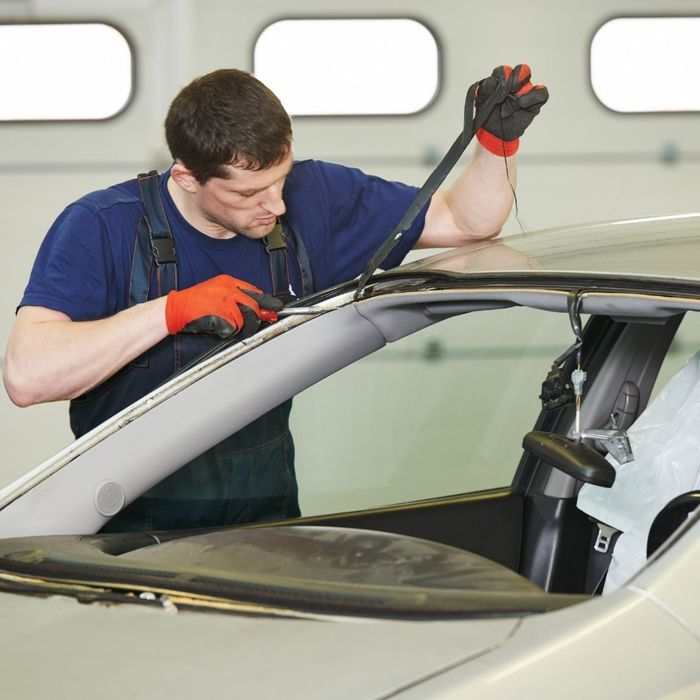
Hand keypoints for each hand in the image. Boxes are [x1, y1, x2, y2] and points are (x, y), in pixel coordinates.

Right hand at [165, 274, 282, 337]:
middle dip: (258, 317)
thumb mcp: (218, 291)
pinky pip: (233, 327)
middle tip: (262, 321)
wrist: (176, 308)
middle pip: (253, 305)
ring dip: (240, 326)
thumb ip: (237, 296)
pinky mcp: (220, 315)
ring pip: (244, 318)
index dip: (266, 301)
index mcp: (228, 281)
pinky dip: (229, 330)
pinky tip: (219, 326)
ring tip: (227, 323)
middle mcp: (228, 290)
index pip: (254, 291)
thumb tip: (258, 307)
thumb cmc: (196, 302)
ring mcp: (224, 302)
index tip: (276, 308)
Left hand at [475, 64, 548, 155]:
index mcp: (501, 80)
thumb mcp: (480, 101)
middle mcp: (515, 84)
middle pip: (522, 70)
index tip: (496, 95)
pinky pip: (542, 93)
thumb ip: (485, 88)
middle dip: (513, 81)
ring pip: (531, 82)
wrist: (494, 133)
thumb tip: (493, 81)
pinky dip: (534, 96)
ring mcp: (525, 92)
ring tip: (514, 103)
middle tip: (504, 97)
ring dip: (522, 90)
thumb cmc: (488, 115)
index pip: (505, 70)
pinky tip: (522, 104)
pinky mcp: (534, 103)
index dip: (502, 79)